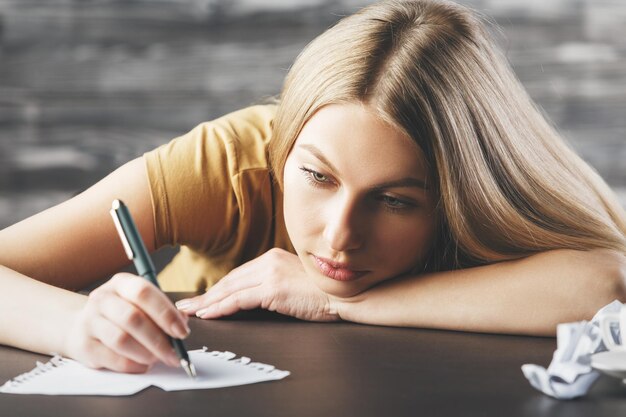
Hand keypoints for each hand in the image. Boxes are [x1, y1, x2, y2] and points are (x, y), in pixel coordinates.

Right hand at [63, 273, 189, 372]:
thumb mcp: (142, 305)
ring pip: (121, 340)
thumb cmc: (122, 314)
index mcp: (121, 283)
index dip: (165, 313)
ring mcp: (89, 321)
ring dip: (146, 353)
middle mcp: (102, 298)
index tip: (182, 332)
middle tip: (175, 354)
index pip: (143, 292)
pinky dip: (133, 365)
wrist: (82, 326)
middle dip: (159, 340)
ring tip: (158, 359)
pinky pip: (113, 359)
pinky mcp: (83, 346)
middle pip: (132, 318)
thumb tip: (181, 323)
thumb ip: (163, 312)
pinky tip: (143, 365)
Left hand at [175, 248, 339, 321]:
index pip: (239, 275)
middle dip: (206, 294)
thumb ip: (276, 283)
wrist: (346, 294)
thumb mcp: (296, 281)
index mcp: (273, 257)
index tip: (204, 297)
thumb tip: (260, 296)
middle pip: (229, 280)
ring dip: (207, 302)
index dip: (218, 288)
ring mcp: (270, 274)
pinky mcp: (273, 288)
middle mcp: (269, 261)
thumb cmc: (326, 291)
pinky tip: (208, 314)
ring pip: (229, 290)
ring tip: (189, 312)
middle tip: (187, 305)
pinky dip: (220, 308)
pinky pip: (238, 300)